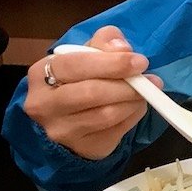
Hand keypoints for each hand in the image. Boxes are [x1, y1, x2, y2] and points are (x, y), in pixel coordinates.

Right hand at [23, 25, 161, 160]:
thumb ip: (104, 42)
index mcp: (40, 73)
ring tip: (145, 93)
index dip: (111, 63)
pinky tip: (135, 107)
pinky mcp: (81, 147)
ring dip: (133, 101)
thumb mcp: (87, 53)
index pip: (75, 65)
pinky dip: (132, 117)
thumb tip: (122, 48)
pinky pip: (115, 131)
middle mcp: (43, 104)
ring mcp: (60, 130)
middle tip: (150, 81)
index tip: (140, 62)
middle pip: (91, 93)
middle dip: (126, 85)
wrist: (69, 117)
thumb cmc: (79, 78)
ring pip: (105, 114)